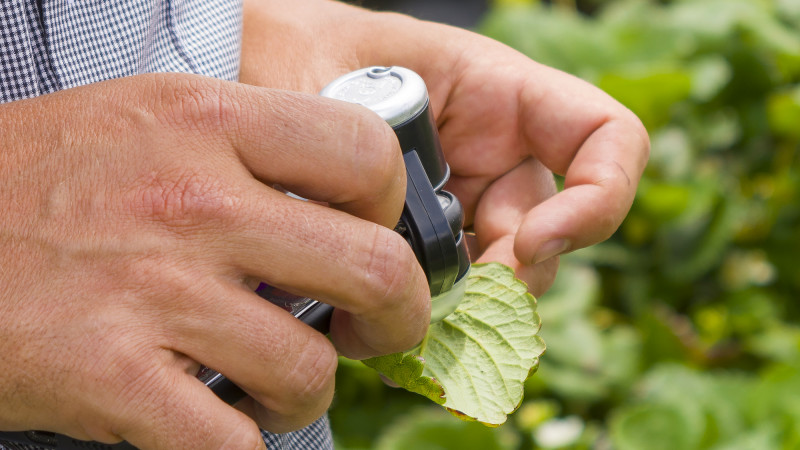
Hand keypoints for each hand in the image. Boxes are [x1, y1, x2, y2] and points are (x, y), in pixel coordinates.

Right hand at [0, 74, 428, 447]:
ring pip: (308, 370)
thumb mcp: (149, 122)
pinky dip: (240, 448)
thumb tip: (344, 205)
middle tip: (368, 330)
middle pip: (374, 269)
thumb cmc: (39, 180)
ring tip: (266, 383)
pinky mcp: (107, 374)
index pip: (367, 153)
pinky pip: (230, 442)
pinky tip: (214, 425)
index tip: (371, 237)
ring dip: (303, 393)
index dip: (391, 207)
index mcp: (206, 119)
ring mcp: (152, 288)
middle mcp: (190, 197)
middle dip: (394, 319)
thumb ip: (249, 150)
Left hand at [239, 0, 648, 295]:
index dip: (598, 198)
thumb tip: (374, 239)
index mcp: (493, 92)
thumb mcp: (314, 76)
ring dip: (460, 313)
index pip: (604, 137)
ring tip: (388, 327)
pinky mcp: (420, 244)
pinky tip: (374, 332)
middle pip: (552, 231)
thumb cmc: (282, 51)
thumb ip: (347, 144)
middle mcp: (491, 153)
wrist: (240, 79)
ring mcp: (460, 202)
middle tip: (437, 309)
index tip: (532, 243)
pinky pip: (447, 294)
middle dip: (508, 283)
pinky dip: (424, 322)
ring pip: (498, 277)